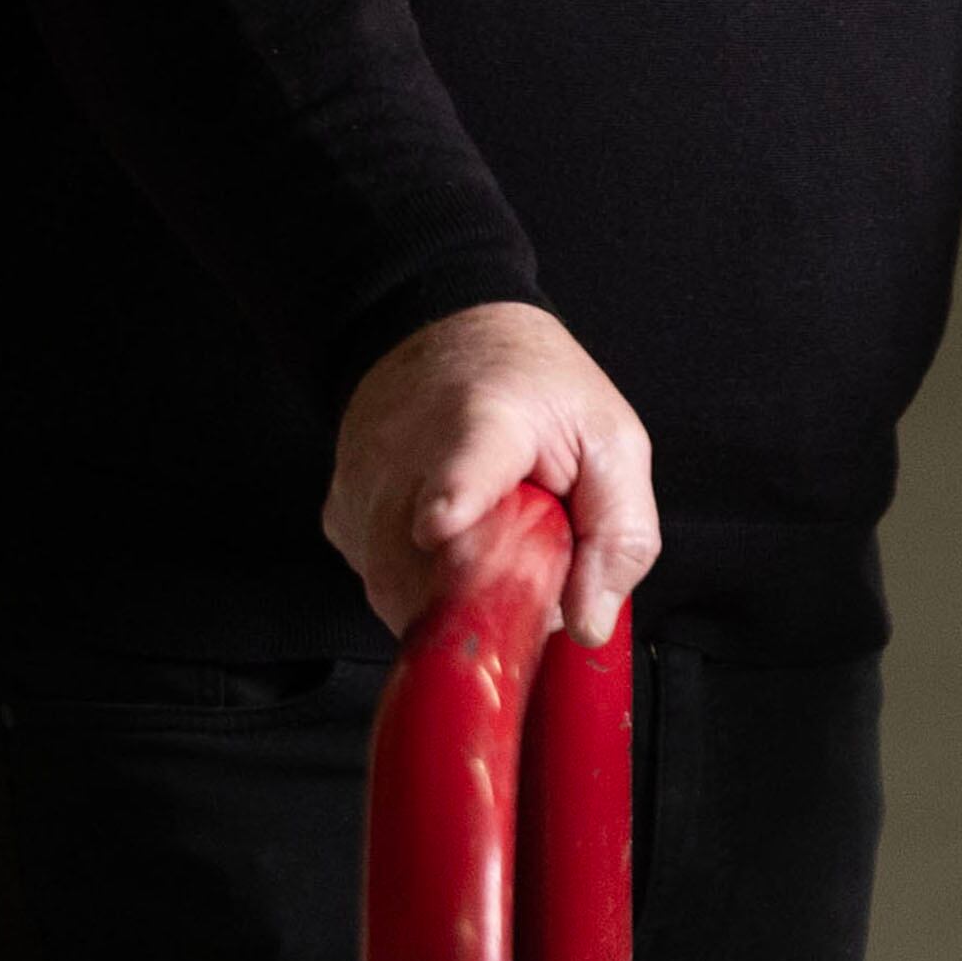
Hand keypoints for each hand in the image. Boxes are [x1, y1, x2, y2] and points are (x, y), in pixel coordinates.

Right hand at [323, 301, 659, 641]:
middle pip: (434, 574)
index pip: (460, 468)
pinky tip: (449, 540)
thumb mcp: (612, 442)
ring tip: (488, 533)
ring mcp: (362, 489)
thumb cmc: (535, 392)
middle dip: (491, 600)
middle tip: (529, 553)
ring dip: (457, 597)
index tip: (440, 523)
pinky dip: (423, 586)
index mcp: (485, 423)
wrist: (450, 336)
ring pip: (405, 596)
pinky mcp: (341, 518)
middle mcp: (405, 454)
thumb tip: (587, 625)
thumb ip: (621, 538)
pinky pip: (383, 588)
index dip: (452, 500)